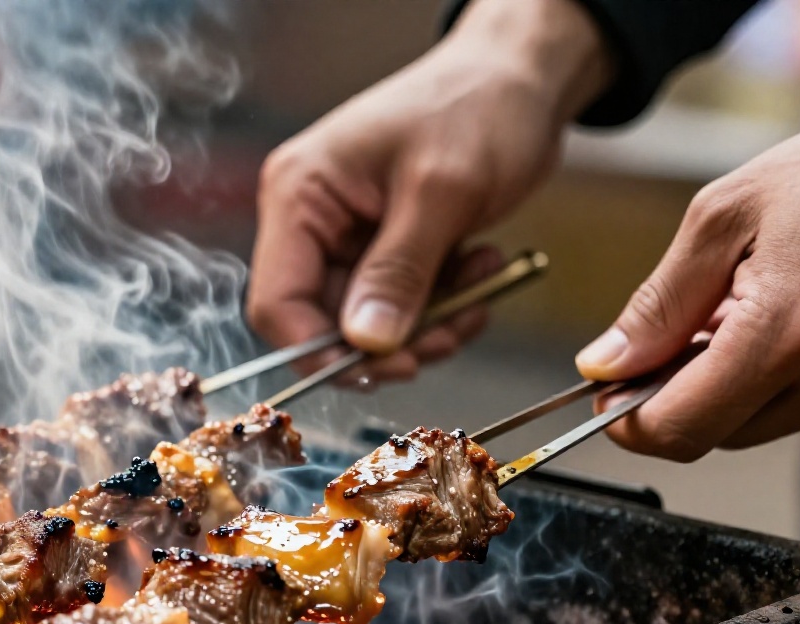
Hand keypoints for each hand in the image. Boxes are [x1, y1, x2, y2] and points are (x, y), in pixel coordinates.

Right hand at [248, 0, 610, 380]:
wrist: (522, 81)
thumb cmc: (478, 108)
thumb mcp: (441, 192)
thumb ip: (400, 271)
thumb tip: (366, 344)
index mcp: (299, 195)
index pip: (277, 302)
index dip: (321, 349)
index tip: (385, 367)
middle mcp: (311, 220)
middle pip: (323, 321)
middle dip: (390, 340)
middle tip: (449, 334)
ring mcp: (347, 236)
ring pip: (367, 323)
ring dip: (427, 325)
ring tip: (479, 288)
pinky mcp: (383, 248)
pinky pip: (399, 306)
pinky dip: (442, 306)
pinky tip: (480, 271)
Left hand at [580, 117, 799, 459]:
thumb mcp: (725, 216)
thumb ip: (659, 303)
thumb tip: (604, 367)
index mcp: (788, 334)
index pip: (679, 428)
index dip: (629, 420)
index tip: (608, 394)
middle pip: (713, 433)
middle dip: (677, 394)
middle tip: (676, 333)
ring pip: (755, 423)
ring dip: (727, 384)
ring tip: (742, 309)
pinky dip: (773, 376)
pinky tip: (784, 320)